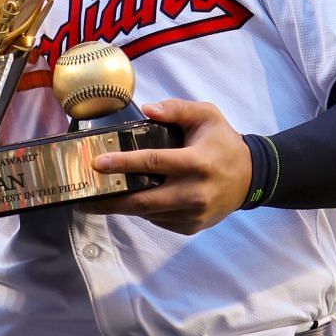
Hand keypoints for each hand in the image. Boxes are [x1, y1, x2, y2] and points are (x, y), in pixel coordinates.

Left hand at [80, 98, 249, 234]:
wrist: (252, 178)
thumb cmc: (223, 143)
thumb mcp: (207, 116)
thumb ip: (177, 108)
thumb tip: (147, 110)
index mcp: (196, 163)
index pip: (153, 163)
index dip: (123, 163)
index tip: (98, 163)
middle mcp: (194, 193)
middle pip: (143, 200)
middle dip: (110, 200)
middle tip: (83, 197)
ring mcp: (193, 214)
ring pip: (148, 213)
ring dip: (122, 207)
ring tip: (96, 199)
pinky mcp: (191, 227)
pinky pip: (158, 220)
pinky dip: (143, 211)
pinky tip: (128, 201)